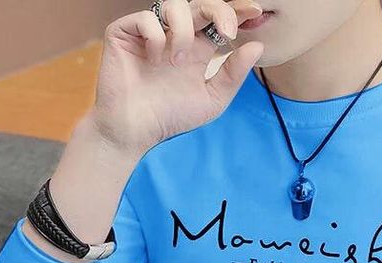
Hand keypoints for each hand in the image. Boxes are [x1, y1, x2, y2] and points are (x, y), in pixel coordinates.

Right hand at [91, 0, 264, 156]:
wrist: (134, 130)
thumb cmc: (170, 117)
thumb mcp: (212, 99)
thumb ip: (233, 74)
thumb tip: (257, 46)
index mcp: (196, 49)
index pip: (218, 20)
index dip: (236, 12)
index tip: (255, 11)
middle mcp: (175, 36)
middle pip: (201, 4)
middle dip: (219, 10)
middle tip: (227, 31)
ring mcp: (150, 32)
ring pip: (174, 4)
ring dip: (183, 31)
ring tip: (178, 62)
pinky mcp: (125, 32)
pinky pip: (146, 18)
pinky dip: (155, 37)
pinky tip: (153, 60)